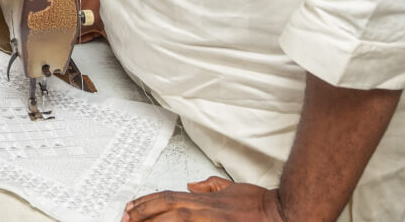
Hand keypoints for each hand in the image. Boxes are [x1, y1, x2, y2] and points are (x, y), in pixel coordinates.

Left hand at [123, 178, 282, 221]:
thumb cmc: (258, 204)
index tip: (131, 208)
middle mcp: (202, 208)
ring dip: (151, 220)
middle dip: (141, 213)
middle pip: (163, 207)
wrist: (280, 213)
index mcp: (203, 199)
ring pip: (171, 218)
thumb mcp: (231, 188)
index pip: (167, 197)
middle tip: (124, 219)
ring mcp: (207, 219)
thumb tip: (192, 185)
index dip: (146, 201)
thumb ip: (210, 186)